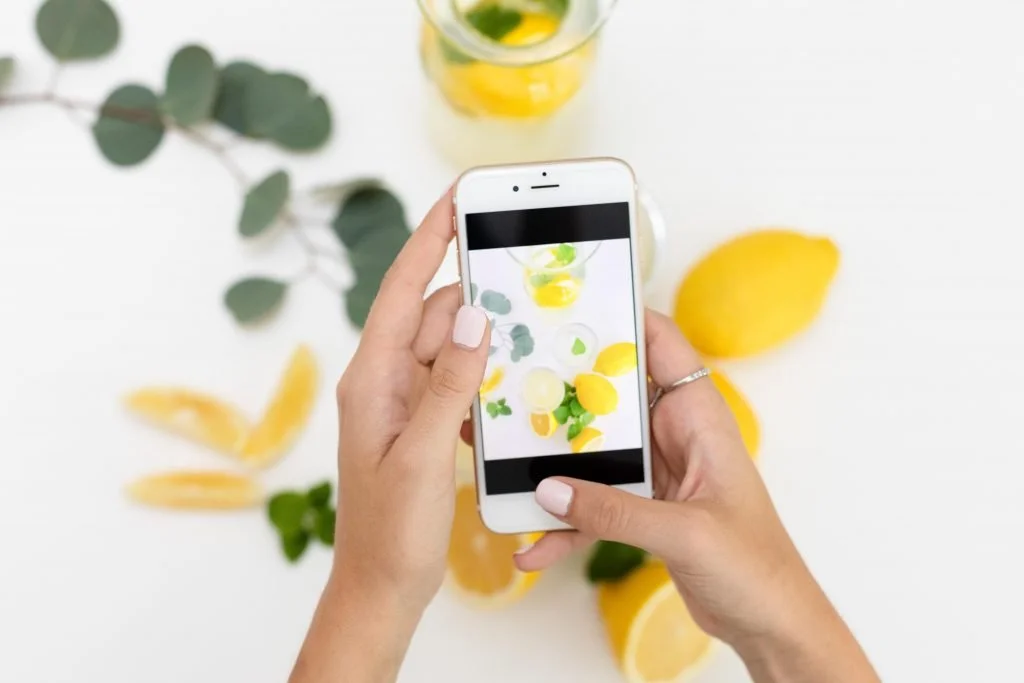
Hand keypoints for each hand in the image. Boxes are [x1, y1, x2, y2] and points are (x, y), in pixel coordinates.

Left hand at [291, 189, 490, 682]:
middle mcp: (386, 380)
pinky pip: (457, 379)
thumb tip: (472, 316)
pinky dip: (484, 374)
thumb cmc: (391, 529)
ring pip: (450, 347)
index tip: (458, 198)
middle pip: (433, 314)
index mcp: (373, 378)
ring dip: (485, 338)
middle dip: (476, 292)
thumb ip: (449, 385)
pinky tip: (513, 382)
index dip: (430, 240)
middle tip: (524, 271)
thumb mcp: (425, 454)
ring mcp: (405, 402)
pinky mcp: (424, 423)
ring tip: (531, 326)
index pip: (400, 290)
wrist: (382, 585)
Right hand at [515, 310, 878, 682]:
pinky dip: (564, 522)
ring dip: (553, 463)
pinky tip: (533, 544)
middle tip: (512, 383)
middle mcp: (674, 435)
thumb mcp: (686, 534)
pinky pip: (592, 503)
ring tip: (505, 467)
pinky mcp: (642, 508)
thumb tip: (548, 490)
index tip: (569, 308)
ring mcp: (655, 471)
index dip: (622, 317)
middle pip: (611, 394)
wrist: (770, 622)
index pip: (663, 343)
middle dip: (564, 390)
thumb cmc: (756, 567)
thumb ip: (615, 512)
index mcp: (699, 418)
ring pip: (593, 450)